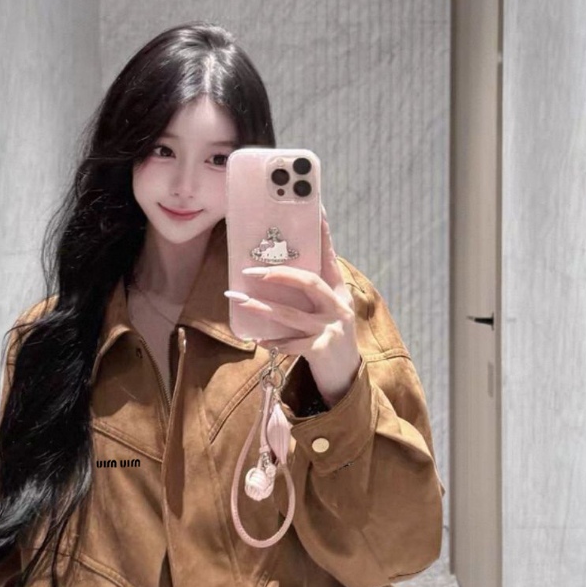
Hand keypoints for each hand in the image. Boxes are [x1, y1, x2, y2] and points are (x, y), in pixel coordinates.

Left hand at [225, 204, 361, 405]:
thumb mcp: (328, 310)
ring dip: (262, 307)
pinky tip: (257, 340)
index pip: (330, 257)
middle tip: (252, 270)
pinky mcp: (321, 352)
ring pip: (292, 314)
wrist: (347, 376)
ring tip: (239, 299)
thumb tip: (277, 270)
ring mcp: (330, 330)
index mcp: (338, 292)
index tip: (317, 210)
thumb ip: (311, 292)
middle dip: (279, 274)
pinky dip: (273, 343)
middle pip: (309, 282)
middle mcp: (337, 308)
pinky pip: (291, 346)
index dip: (323, 235)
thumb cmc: (330, 337)